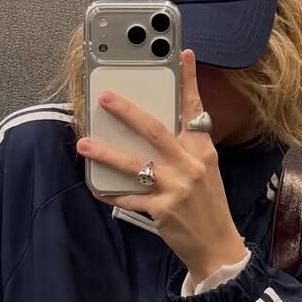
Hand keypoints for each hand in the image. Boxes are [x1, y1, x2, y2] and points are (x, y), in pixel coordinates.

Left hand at [77, 48, 246, 285]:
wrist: (218, 247)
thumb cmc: (209, 208)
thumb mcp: (205, 172)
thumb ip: (184, 151)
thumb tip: (154, 132)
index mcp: (202, 151)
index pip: (195, 109)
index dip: (189, 81)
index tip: (183, 54)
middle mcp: (190, 165)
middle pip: (155, 130)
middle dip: (127, 112)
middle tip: (105, 98)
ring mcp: (175, 188)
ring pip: (135, 164)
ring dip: (106, 152)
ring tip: (84, 143)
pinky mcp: (162, 210)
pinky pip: (130, 199)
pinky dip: (111, 193)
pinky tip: (96, 188)